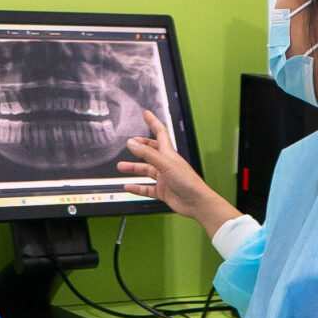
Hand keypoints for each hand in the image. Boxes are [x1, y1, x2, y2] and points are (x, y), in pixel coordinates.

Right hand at [117, 110, 240, 237]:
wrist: (196, 202)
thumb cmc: (188, 182)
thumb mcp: (165, 164)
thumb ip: (148, 154)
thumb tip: (132, 143)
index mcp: (169, 154)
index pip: (160, 134)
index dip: (153, 123)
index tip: (147, 114)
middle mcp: (166, 164)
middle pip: (151, 152)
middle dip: (140, 147)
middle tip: (130, 143)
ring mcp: (164, 178)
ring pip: (146, 170)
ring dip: (134, 168)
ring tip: (121, 166)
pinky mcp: (163, 191)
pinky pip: (146, 188)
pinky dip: (137, 188)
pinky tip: (128, 187)